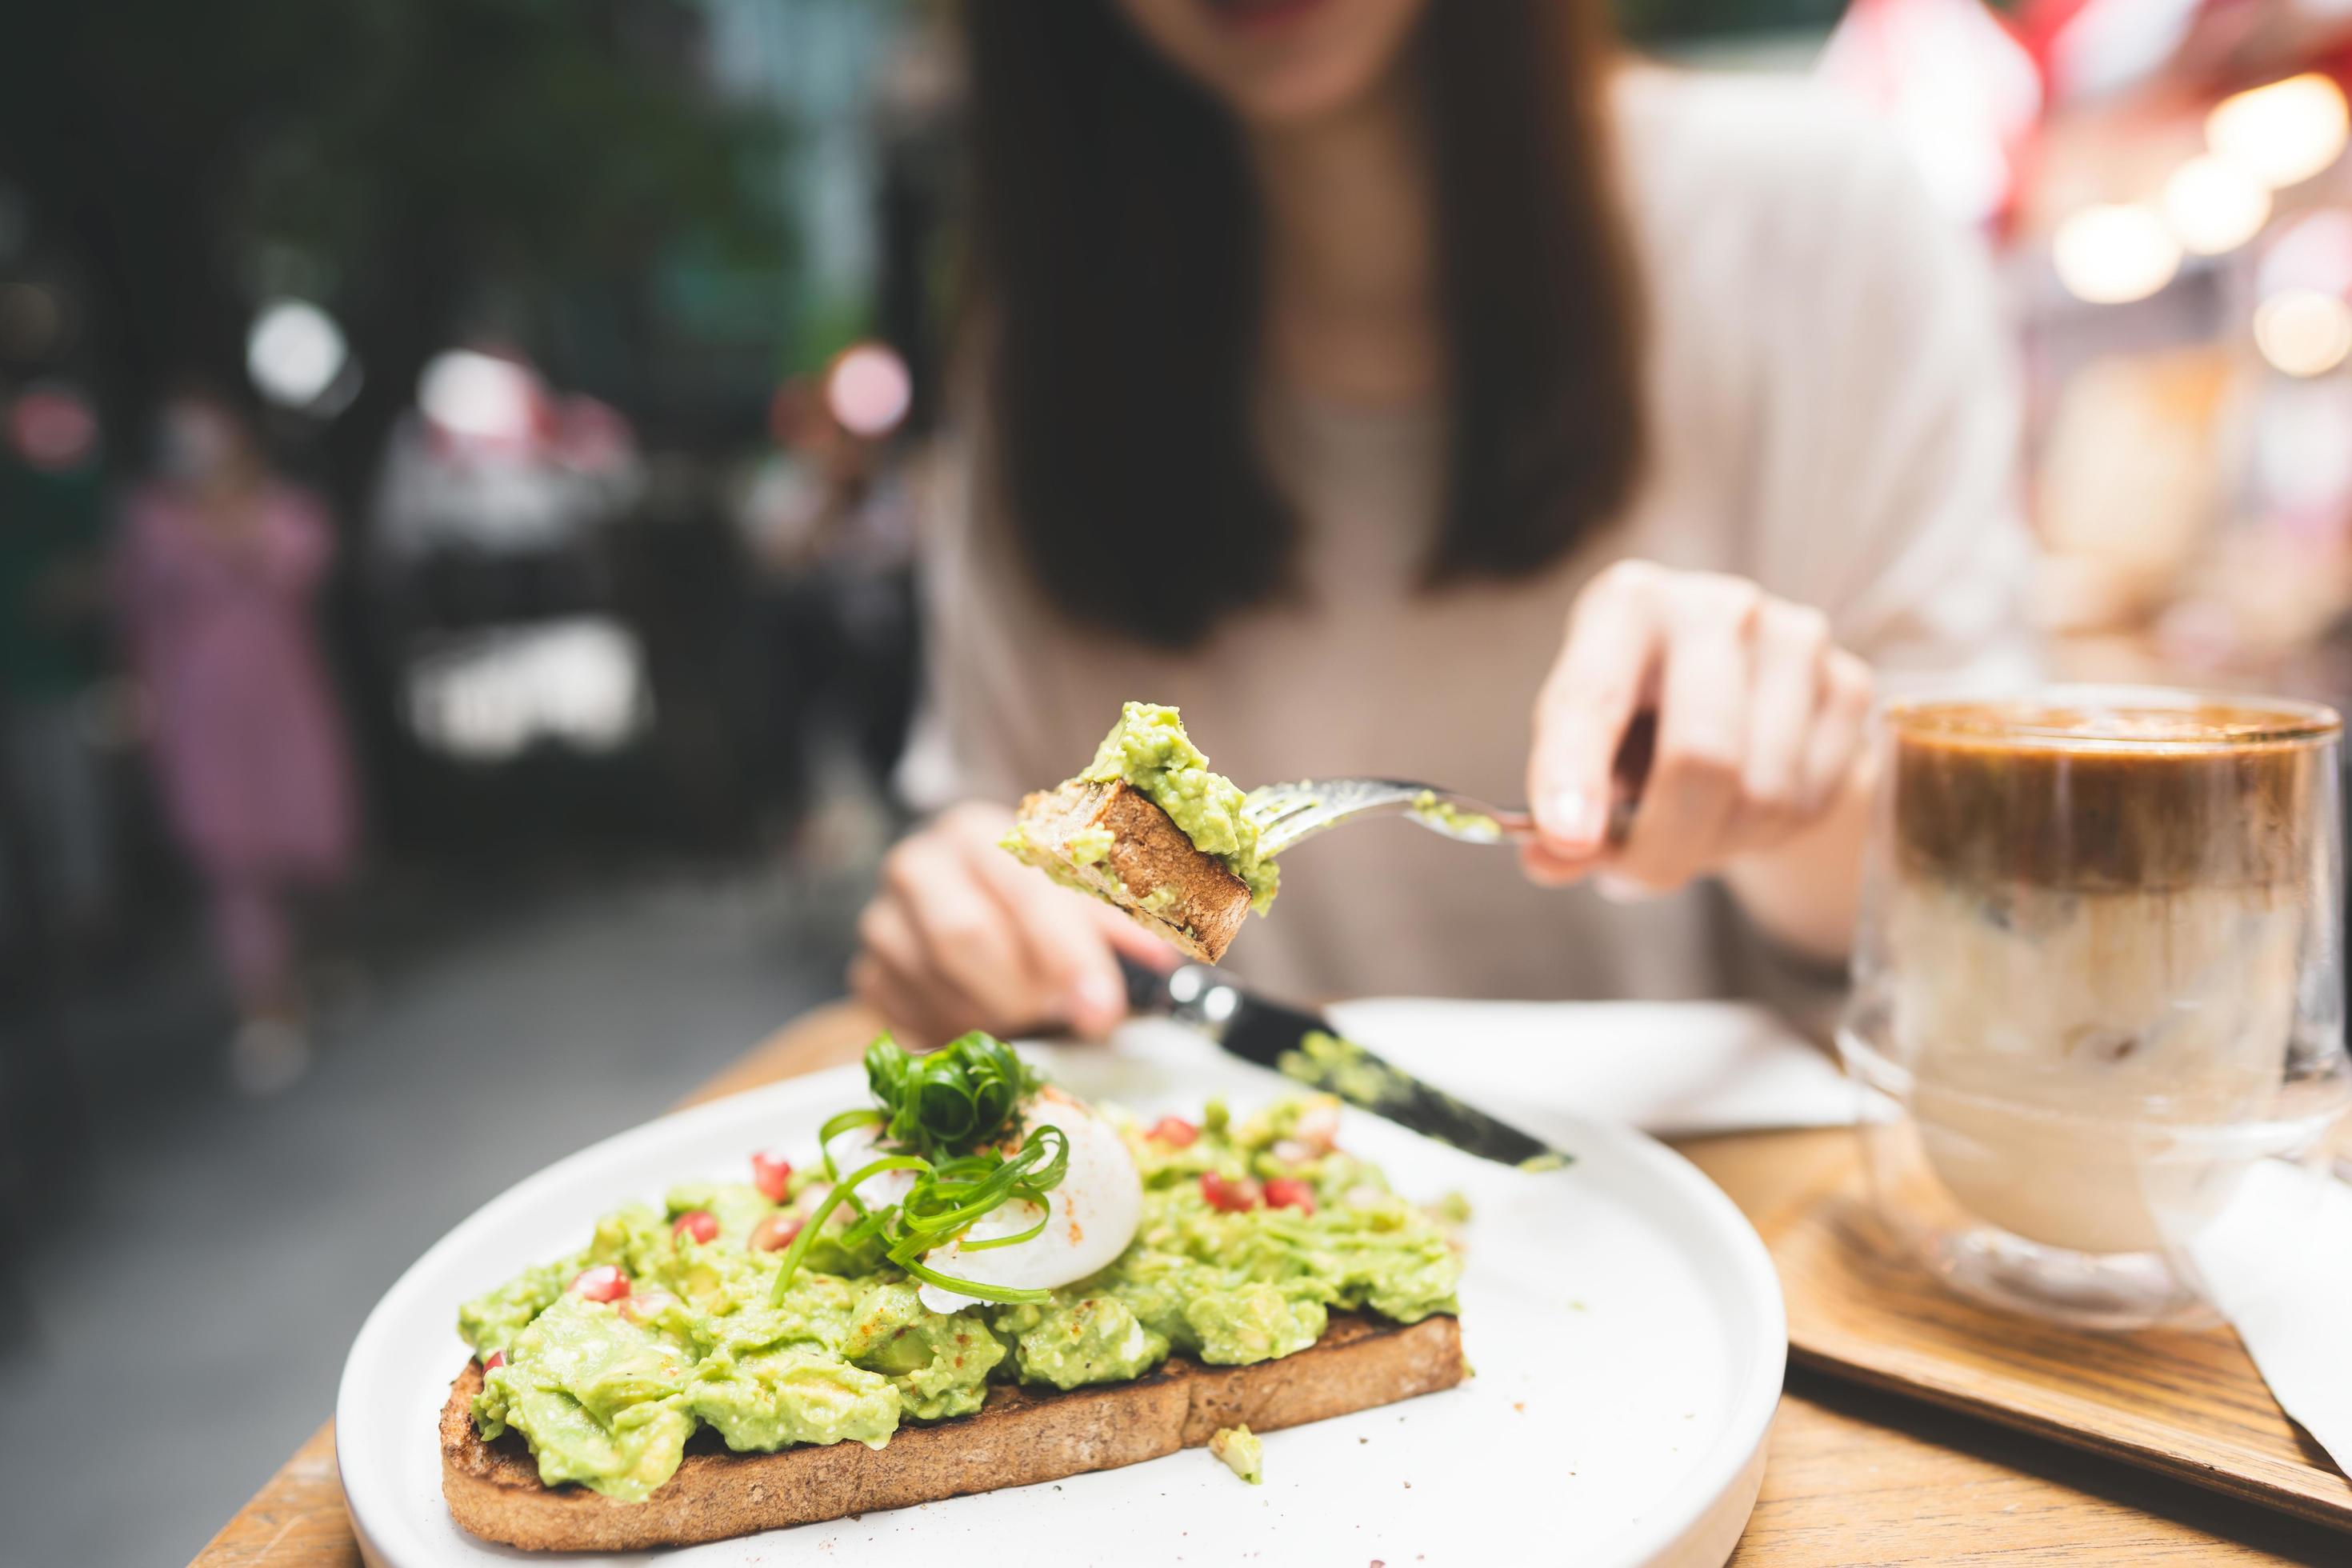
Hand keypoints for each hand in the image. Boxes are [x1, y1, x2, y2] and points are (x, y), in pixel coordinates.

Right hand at [851, 802, 1178, 1048]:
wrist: (959, 903)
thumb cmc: (1032, 903)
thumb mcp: (1080, 898)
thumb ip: (1119, 922)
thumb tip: (1165, 962)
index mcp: (977, 833)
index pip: (1023, 891)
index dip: (1067, 955)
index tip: (1102, 1010)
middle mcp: (918, 866)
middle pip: (964, 937)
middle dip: (1024, 991)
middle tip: (1063, 1019)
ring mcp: (882, 920)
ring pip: (938, 987)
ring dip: (994, 1018)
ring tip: (1029, 1018)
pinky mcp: (867, 975)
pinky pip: (910, 1020)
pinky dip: (959, 1035)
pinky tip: (987, 1027)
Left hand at [1523, 561, 1872, 894]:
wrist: (1737, 692)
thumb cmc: (1638, 716)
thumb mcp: (1582, 745)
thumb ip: (1561, 803)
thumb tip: (1552, 861)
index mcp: (1627, 605)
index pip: (1594, 699)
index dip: (1574, 774)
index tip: (1565, 841)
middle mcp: (1717, 607)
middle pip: (1701, 758)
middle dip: (1660, 847)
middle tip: (1631, 878)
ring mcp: (1795, 640)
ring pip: (1762, 797)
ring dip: (1714, 847)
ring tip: (1685, 830)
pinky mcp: (1850, 683)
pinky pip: (1808, 804)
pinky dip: (1766, 836)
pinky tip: (1738, 810)